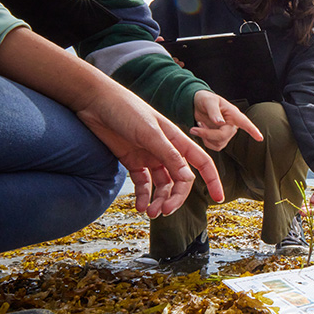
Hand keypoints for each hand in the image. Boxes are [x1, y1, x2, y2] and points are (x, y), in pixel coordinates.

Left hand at [0, 27, 225, 217]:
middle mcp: (166, 150)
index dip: (212, 180)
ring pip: (161, 185)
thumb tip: (188, 178)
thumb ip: (169, 156)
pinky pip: (142, 183)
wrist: (94, 101)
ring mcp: (149, 156)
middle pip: (180, 180)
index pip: (201, 163)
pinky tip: (139, 206)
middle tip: (164, 212)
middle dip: (175, 198)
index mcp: (176, 140)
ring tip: (150, 212)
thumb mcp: (149, 133)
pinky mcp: (132, 160)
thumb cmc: (125, 110)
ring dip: (158, 200)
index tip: (219, 199)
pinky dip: (142, 196)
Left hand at [190, 90, 262, 150]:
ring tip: (200, 125)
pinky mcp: (221, 140)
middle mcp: (232, 124)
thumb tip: (220, 123)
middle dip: (207, 134)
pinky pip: (214, 147)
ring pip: (219, 143)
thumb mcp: (208, 101)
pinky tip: (202, 131)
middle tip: (194, 129)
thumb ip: (214, 111)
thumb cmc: (205, 99)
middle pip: (224, 136)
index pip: (244, 122)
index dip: (252, 130)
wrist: (197, 105)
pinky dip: (205, 141)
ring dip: (205, 137)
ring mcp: (227, 133)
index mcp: (233, 113)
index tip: (260, 138)